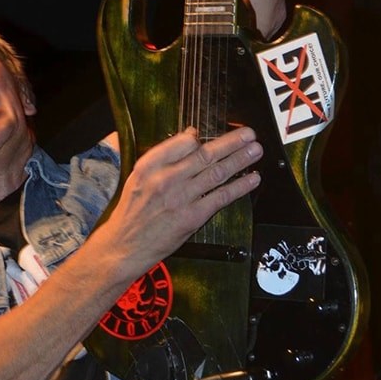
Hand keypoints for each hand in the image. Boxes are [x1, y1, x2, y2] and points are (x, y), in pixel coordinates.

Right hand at [107, 126, 261, 277]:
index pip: (182, 142)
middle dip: (231, 143)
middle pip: (205, 154)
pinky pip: (220, 197)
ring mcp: (181, 198)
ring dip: (240, 160)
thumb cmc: (132, 211)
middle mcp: (165, 178)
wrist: (124, 246)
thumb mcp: (138, 177)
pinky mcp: (192, 217)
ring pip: (217, 173)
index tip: (217, 133)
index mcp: (150, 165)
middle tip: (249, 134)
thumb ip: (163, 156)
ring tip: (256, 151)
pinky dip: (239, 187)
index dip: (202, 137)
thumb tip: (190, 136)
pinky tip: (252, 179)